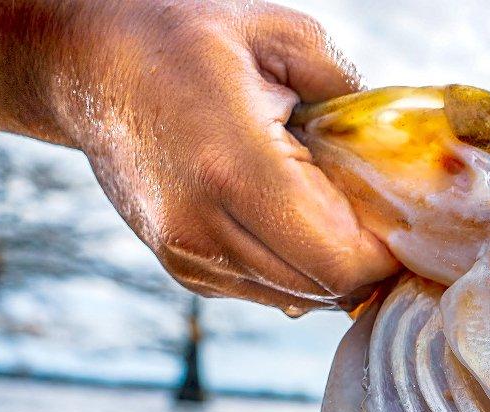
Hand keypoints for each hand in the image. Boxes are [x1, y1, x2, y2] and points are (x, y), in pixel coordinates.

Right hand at [52, 0, 398, 313]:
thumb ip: (350, 94)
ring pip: (297, 297)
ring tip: (332, 209)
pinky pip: (266, 291)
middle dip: (366, 262)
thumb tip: (399, 152)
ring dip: (331, 267)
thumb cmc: (186, 40)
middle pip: (324, 288)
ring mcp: (189, 255)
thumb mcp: (279, 36)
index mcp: (233, 166)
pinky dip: (295, 268)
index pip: (339, 260)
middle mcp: (203, 226)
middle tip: (379, 215)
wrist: (88, 68)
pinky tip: (290, 218)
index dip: (385, 253)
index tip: (401, 217)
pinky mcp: (183, 269)